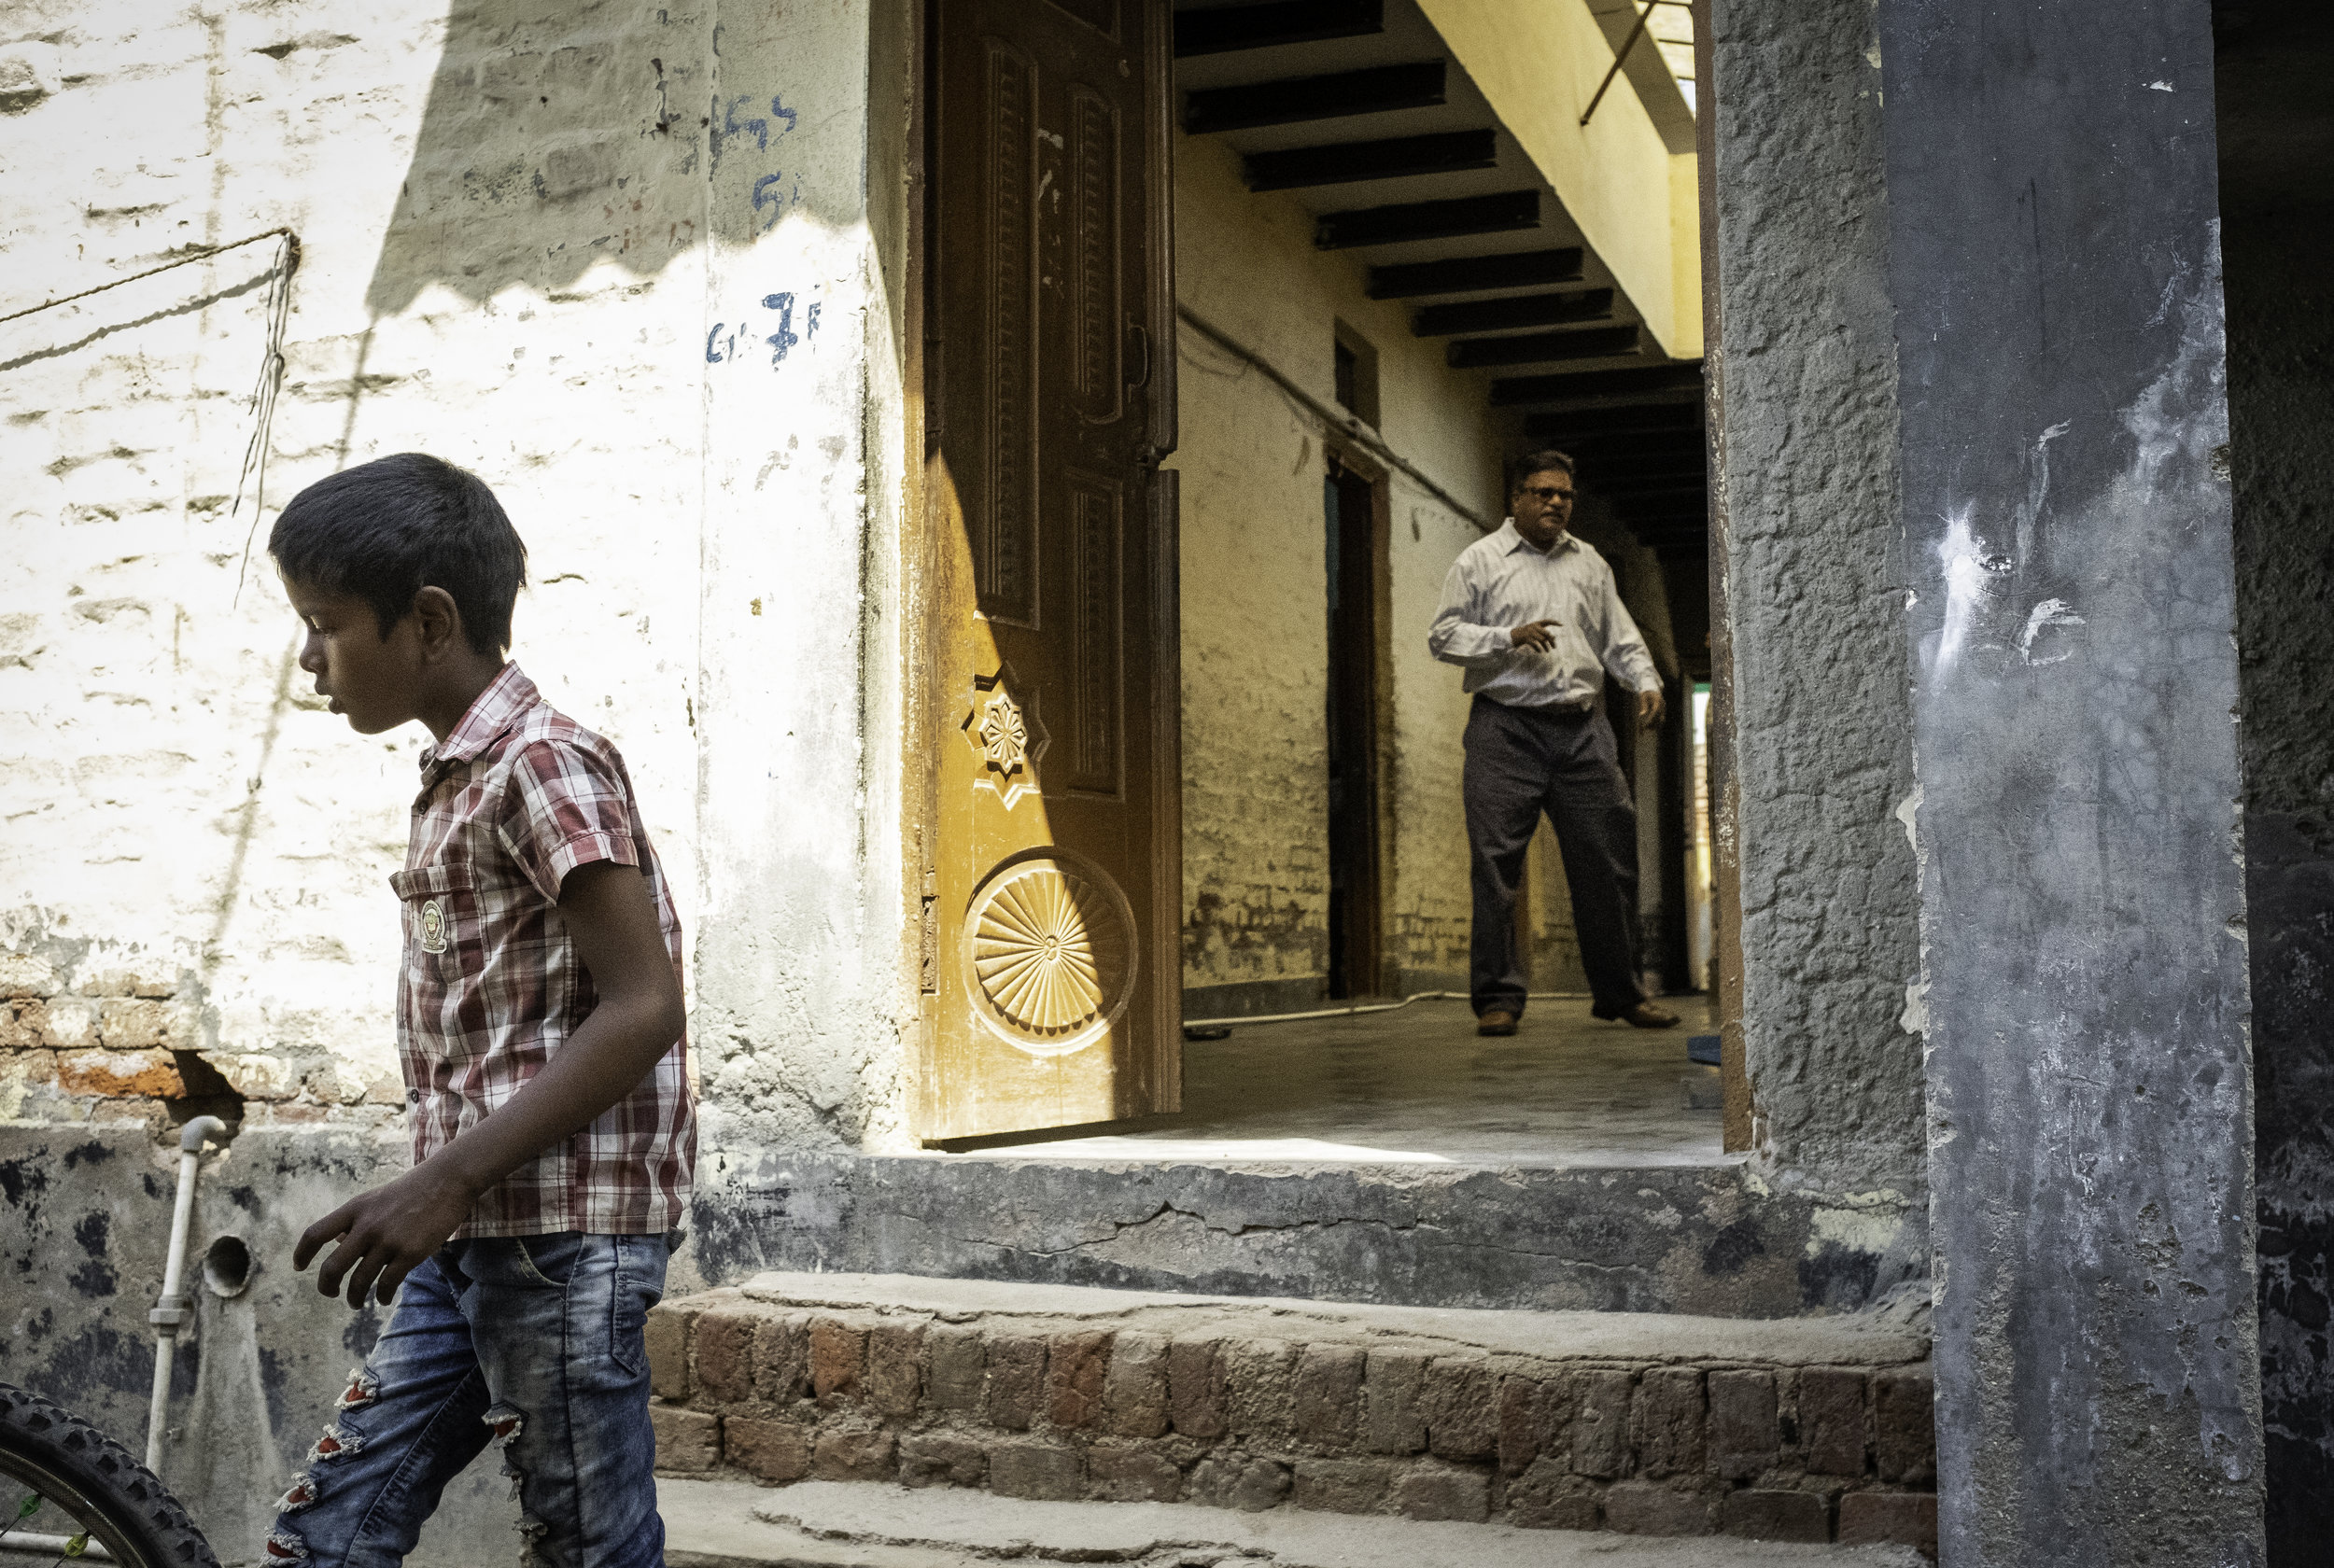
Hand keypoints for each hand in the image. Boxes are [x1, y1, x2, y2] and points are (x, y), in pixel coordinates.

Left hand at [295, 1159, 481, 1307]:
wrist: (449, 1180)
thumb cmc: (413, 1189)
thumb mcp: (376, 1198)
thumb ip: (356, 1219)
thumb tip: (339, 1241)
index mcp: (355, 1209)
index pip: (315, 1234)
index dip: (302, 1253)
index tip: (299, 1267)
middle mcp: (367, 1226)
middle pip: (332, 1267)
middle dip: (326, 1287)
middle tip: (330, 1293)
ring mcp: (388, 1240)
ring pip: (359, 1281)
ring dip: (354, 1298)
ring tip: (355, 1302)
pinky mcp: (409, 1253)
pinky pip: (386, 1284)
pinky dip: (381, 1296)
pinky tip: (383, 1298)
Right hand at [1508, 619, 1559, 650]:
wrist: (1513, 636)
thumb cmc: (1526, 634)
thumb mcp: (1534, 631)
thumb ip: (1543, 633)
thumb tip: (1554, 638)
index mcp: (1536, 623)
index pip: (1547, 621)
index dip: (1554, 622)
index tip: (1562, 624)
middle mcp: (1534, 627)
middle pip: (1546, 633)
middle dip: (1551, 641)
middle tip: (1555, 647)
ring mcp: (1530, 632)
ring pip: (1542, 640)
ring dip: (1546, 646)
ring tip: (1548, 651)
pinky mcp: (1526, 638)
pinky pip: (1535, 644)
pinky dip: (1538, 648)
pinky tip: (1540, 652)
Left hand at [1635, 686, 1666, 729]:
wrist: (1653, 688)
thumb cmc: (1646, 692)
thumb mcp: (1643, 697)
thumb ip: (1643, 705)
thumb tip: (1641, 715)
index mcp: (1657, 700)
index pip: (1655, 710)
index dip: (1651, 717)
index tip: (1646, 723)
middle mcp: (1662, 704)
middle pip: (1659, 716)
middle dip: (1653, 723)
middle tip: (1645, 728)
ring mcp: (1663, 707)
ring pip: (1661, 718)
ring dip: (1655, 725)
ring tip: (1647, 729)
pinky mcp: (1663, 710)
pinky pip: (1661, 718)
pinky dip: (1657, 723)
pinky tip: (1651, 728)